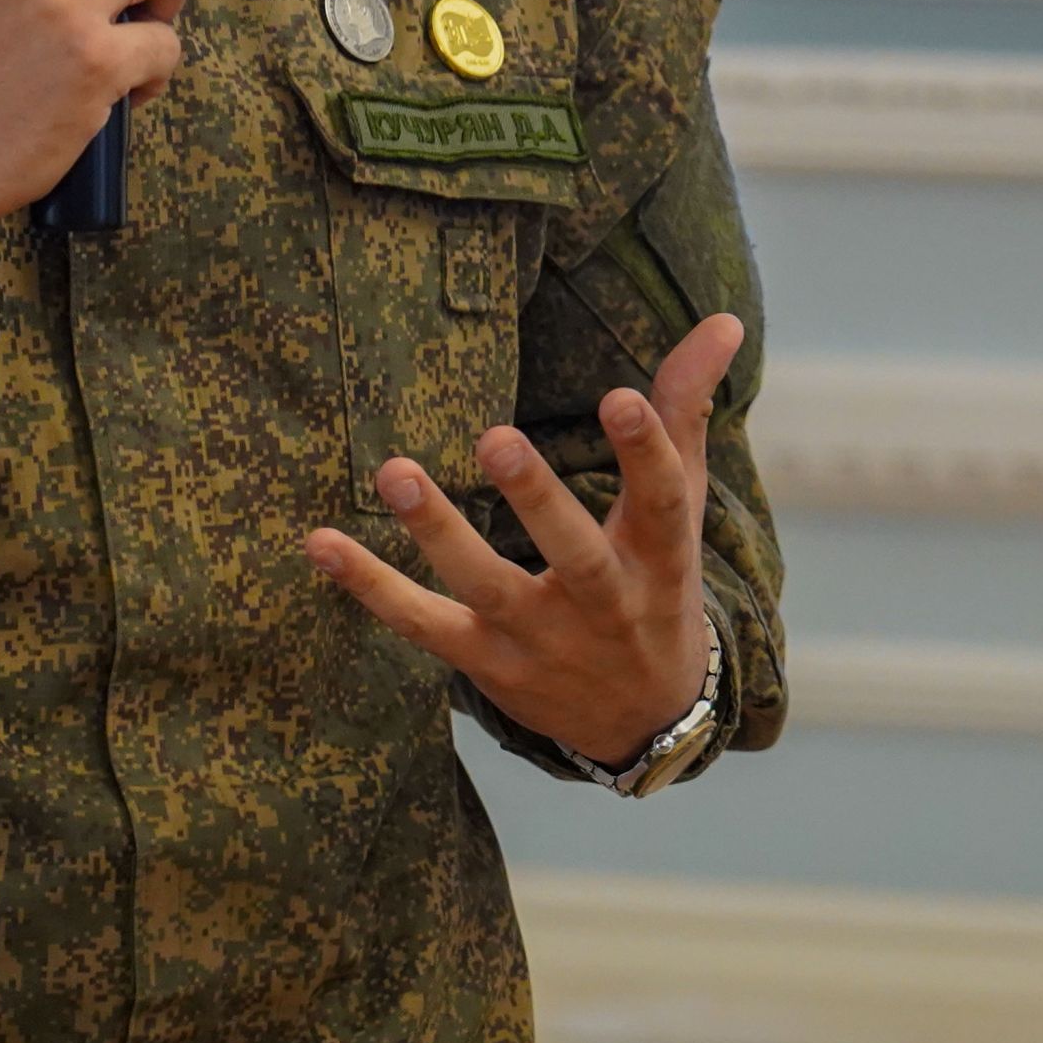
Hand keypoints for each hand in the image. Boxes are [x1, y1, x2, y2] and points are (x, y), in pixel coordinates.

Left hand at [302, 311, 746, 766]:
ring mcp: (540, 638)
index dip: (646, 450)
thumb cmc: (657, 584)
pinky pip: (422, 624)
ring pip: (486, 587)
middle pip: (572, 554)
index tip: (621, 395)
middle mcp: (602, 604)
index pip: (659, 502)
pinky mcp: (485, 661)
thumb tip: (723, 320)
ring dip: (438, 533)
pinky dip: (371, 587)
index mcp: (659, 559)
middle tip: (494, 437)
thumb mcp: (680, 506)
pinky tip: (319, 542)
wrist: (645, 722)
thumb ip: (685, 410)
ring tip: (394, 473)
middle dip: (535, 499)